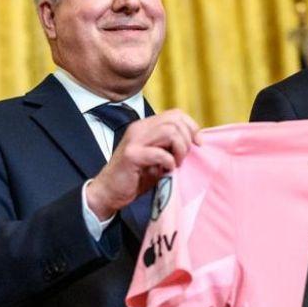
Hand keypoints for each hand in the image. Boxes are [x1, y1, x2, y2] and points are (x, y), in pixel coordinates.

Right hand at [86, 109, 200, 219]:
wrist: (109, 192)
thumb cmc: (135, 177)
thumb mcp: (157, 158)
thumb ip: (170, 147)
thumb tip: (195, 143)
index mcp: (145, 126)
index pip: (175, 114)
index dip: (191, 127)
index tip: (198, 144)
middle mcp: (139, 129)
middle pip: (175, 120)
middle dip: (187, 139)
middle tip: (183, 158)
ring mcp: (134, 141)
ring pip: (169, 131)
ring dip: (179, 149)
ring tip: (176, 163)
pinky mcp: (132, 156)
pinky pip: (160, 153)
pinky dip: (169, 162)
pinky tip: (167, 170)